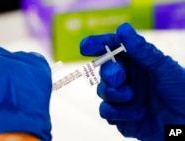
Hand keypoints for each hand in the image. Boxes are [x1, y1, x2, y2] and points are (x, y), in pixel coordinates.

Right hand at [80, 23, 184, 140]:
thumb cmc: (181, 93)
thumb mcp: (164, 69)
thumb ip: (142, 51)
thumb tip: (123, 29)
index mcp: (136, 62)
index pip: (112, 48)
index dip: (97, 44)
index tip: (85, 47)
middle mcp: (127, 78)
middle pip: (104, 70)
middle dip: (110, 74)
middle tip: (120, 78)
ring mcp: (122, 97)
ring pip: (102, 91)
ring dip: (114, 94)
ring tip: (132, 97)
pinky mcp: (120, 116)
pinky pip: (106, 112)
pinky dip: (118, 113)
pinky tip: (136, 114)